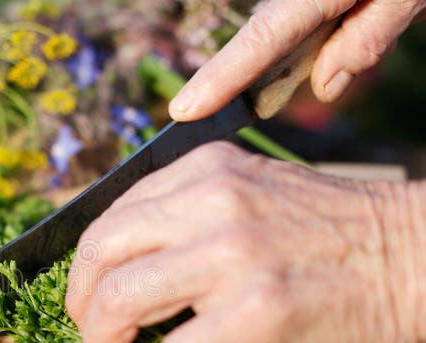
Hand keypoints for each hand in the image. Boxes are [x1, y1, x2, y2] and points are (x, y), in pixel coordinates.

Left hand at [65, 142, 425, 342]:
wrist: (415, 252)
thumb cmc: (332, 229)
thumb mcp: (251, 192)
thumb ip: (187, 215)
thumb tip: (124, 269)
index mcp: (203, 171)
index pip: (110, 216)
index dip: (84, 267)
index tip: (87, 296)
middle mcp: (211, 202)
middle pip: (100, 252)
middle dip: (79, 303)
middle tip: (89, 335)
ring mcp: (234, 253)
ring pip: (121, 299)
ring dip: (101, 342)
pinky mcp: (260, 309)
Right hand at [169, 0, 425, 120]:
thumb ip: (370, 36)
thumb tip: (326, 84)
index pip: (260, 40)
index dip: (219, 79)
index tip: (185, 111)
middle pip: (263, 35)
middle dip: (250, 72)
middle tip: (232, 100)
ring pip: (282, 28)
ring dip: (294, 53)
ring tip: (327, 45)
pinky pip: (299, 17)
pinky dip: (315, 36)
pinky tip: (347, 32)